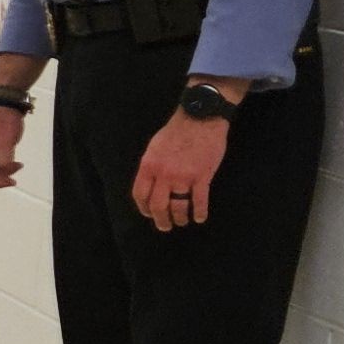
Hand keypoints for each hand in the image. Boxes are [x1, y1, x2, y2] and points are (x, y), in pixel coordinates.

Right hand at [0, 105, 28, 186]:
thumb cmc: (3, 117)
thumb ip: (4, 158)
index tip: (7, 181)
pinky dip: (5, 167)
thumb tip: (4, 171)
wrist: (6, 105)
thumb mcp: (6, 139)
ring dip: (4, 172)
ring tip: (17, 165)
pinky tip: (14, 163)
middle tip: (13, 177)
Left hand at [131, 112, 228, 230]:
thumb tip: (149, 186)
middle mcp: (163, 174)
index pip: (140, 195)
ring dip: (180, 218)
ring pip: (178, 207)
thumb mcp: (154, 147)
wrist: (200, 118)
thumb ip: (150, 167)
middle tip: (165, 226)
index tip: (149, 215)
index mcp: (148, 166)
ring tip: (182, 222)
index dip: (144, 209)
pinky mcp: (202, 176)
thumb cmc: (176, 131)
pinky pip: (199, 201)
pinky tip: (199, 217)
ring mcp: (183, 176)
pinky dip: (199, 212)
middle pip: (158, 206)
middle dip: (161, 220)